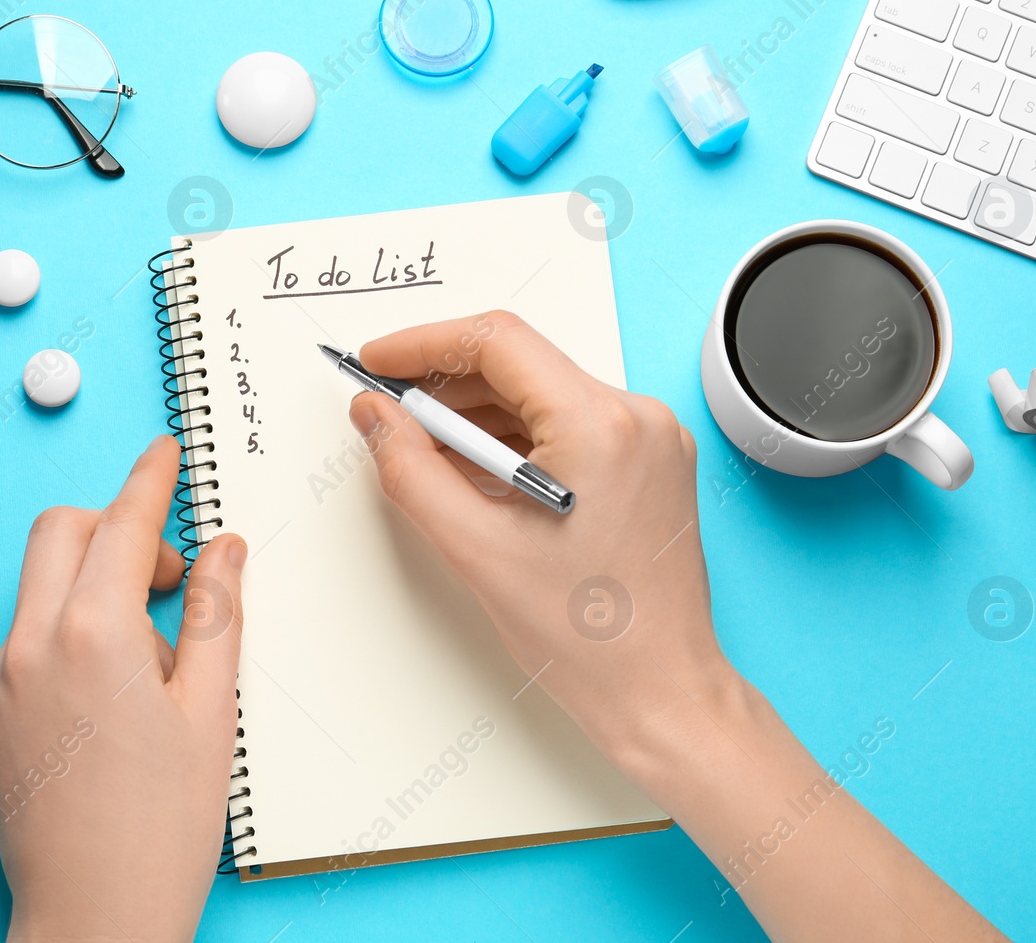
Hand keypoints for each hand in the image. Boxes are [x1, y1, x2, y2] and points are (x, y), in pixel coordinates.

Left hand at [0, 435, 246, 942]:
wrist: (95, 917)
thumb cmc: (161, 829)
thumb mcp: (212, 710)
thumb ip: (217, 614)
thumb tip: (224, 549)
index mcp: (92, 634)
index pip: (122, 524)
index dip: (150, 479)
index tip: (164, 450)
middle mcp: (27, 648)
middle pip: (60, 535)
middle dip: (113, 529)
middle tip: (167, 576)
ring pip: (39, 593)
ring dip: (91, 593)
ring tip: (146, 668)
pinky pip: (21, 647)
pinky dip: (63, 644)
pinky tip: (106, 705)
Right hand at [350, 313, 1004, 941]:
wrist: (660, 692)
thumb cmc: (590, 640)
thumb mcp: (476, 549)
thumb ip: (410, 470)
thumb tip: (375, 413)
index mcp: (601, 426)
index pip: (498, 342)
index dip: (424, 344)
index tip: (376, 361)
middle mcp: (637, 417)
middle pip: (520, 364)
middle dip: (444, 383)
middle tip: (385, 409)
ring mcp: (651, 438)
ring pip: (542, 394)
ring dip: (477, 413)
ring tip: (422, 450)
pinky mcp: (649, 462)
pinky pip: (568, 424)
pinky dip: (514, 438)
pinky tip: (472, 471)